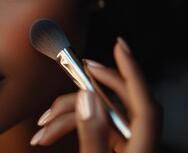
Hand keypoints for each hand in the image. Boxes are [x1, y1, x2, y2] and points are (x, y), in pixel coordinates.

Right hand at [30, 37, 161, 152]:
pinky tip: (51, 132)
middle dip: (89, 86)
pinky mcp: (114, 147)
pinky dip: (72, 126)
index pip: (144, 102)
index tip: (119, 45)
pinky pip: (95, 126)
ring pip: (99, 114)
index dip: (131, 71)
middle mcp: (138, 141)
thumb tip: (86, 99)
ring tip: (43, 128)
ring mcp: (126, 144)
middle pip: (118, 102)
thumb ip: (93, 134)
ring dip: (68, 116)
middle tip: (74, 70)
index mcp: (143, 147)